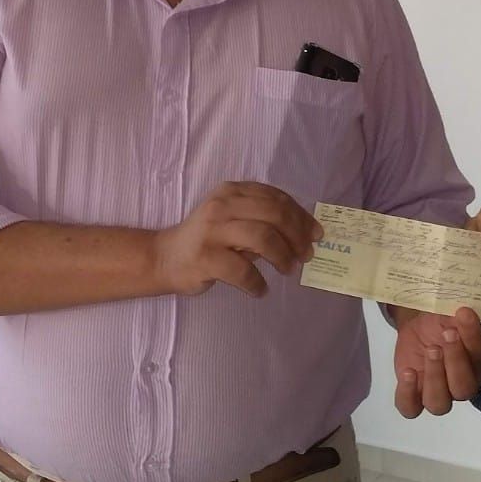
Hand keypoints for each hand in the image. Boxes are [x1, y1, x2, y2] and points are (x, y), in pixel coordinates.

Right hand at [152, 181, 321, 297]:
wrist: (164, 258)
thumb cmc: (206, 240)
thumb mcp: (233, 219)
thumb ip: (262, 220)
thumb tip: (304, 233)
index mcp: (233, 191)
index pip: (276, 198)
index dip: (301, 216)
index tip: (315, 234)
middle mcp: (223, 205)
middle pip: (274, 214)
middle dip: (297, 236)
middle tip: (305, 255)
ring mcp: (213, 230)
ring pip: (263, 237)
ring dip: (283, 256)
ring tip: (288, 270)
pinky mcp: (205, 257)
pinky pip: (243, 271)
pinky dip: (257, 283)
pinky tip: (260, 290)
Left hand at [393, 307, 480, 417]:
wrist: (420, 325)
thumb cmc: (444, 320)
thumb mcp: (454, 312)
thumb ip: (461, 315)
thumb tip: (464, 309)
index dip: (474, 338)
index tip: (463, 313)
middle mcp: (464, 384)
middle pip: (464, 389)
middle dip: (456, 361)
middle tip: (447, 334)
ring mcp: (439, 393)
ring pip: (440, 404)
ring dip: (434, 378)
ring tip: (430, 350)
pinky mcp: (414, 396)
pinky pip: (410, 409)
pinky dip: (407, 394)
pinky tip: (408, 372)